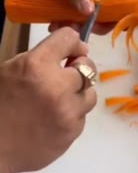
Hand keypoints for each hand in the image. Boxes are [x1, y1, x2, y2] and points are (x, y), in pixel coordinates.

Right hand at [0, 27, 96, 172]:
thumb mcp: (11, 69)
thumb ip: (41, 58)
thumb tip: (71, 54)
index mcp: (36, 65)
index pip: (69, 38)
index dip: (72, 42)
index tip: (71, 49)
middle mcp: (57, 86)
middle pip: (87, 66)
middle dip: (78, 68)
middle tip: (67, 74)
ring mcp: (67, 112)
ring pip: (90, 94)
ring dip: (79, 93)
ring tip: (61, 99)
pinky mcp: (71, 134)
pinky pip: (82, 117)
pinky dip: (72, 115)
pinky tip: (54, 119)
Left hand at [3, 0, 120, 32]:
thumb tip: (91, 12)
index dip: (120, 11)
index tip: (106, 26)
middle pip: (107, 8)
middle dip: (94, 22)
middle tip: (76, 29)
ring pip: (90, 13)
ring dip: (77, 23)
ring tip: (59, 26)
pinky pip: (75, 12)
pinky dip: (67, 20)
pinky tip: (54, 23)